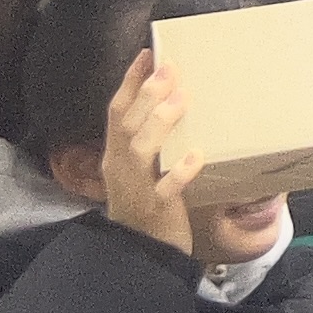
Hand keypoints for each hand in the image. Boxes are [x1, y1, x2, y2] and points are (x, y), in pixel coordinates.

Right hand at [99, 50, 195, 256]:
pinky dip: (179, 172)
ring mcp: (135, 191)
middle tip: (169, 67)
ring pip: (140, 151)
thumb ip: (150, 144)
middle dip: (146, 94)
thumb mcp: (142, 173)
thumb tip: (173, 103)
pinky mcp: (154, 211)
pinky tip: (197, 155)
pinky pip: (164, 189)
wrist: (142, 259)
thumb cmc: (147, 209)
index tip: (147, 54)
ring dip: (160, 123)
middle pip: (126, 126)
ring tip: (181, 99)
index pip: (116, 114)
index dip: (130, 83)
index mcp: (116, 158)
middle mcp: (120, 170)